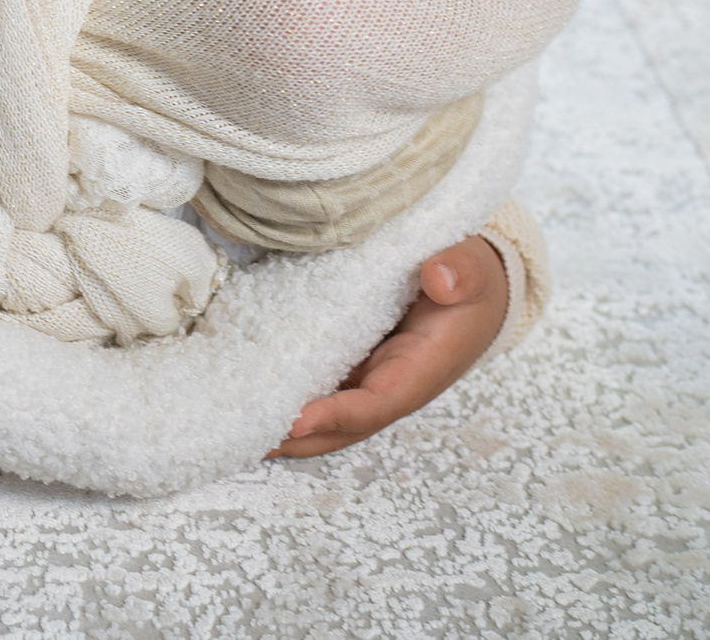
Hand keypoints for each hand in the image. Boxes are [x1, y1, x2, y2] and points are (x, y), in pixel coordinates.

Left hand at [269, 235, 506, 457]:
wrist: (473, 287)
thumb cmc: (471, 282)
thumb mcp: (473, 270)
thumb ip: (460, 272)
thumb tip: (439, 277)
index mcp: (420, 371)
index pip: (375, 403)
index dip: (336, 415)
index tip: (295, 419)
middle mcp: (392, 385)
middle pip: (342, 427)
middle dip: (297, 438)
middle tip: (246, 439)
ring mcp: (370, 379)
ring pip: (326, 415)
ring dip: (286, 428)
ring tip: (236, 428)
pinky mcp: (353, 365)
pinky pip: (320, 389)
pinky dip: (289, 399)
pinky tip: (249, 395)